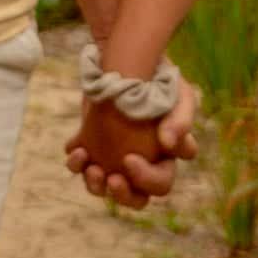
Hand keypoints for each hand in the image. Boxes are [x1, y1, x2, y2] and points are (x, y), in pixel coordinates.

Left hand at [68, 83, 194, 207]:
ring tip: (90, 167)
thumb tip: (169, 145)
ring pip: (105, 187)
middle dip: (123, 195)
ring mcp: (114, 158)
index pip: (161, 184)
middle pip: (136, 198)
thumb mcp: (179, 95)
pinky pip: (81, 167)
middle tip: (112, 179)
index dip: (145, 179)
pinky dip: (76, 163)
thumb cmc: (161, 79)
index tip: (129, 158)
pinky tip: (77, 150)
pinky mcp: (92, 146)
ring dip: (95, 184)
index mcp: (166, 159)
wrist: (129, 58)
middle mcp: (141, 164)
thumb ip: (181, 120)